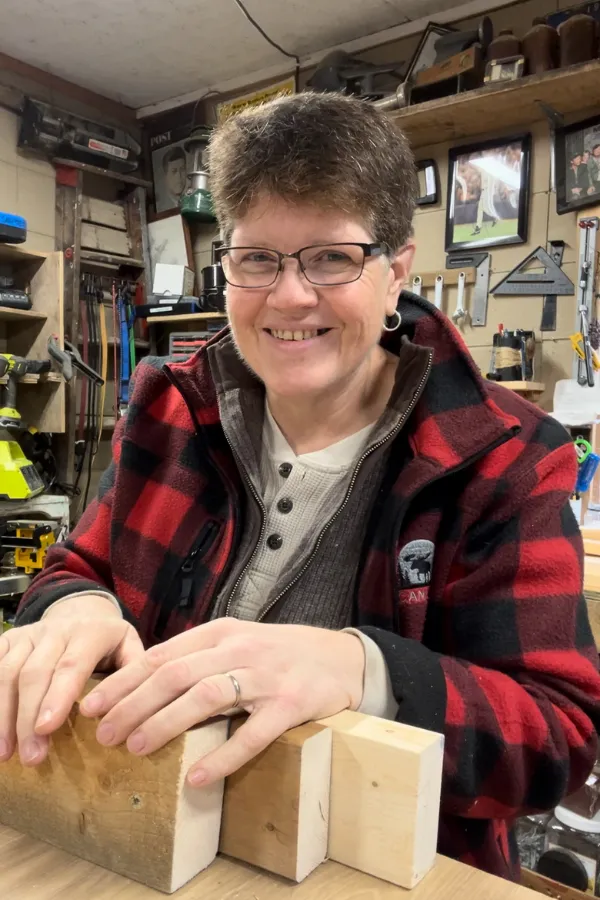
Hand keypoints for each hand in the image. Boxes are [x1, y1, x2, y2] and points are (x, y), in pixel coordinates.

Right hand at [0, 594, 143, 766]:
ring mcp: (28, 634)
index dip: (58, 696)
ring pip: (7, 672)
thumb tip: (131, 712)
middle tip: (32, 757)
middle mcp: (54, 631)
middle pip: (35, 673)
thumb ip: (134, 674)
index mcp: (89, 633)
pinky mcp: (8, 640)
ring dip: (3, 714)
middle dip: (28, 717)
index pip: (71, 665)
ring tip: (5, 752)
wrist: (81, 612)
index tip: (47, 729)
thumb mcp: (129, 648)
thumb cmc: (108, 643)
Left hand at [80, 619, 364, 785]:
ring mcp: (266, 676)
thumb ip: (199, 656)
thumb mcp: (238, 641)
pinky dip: (222, 756)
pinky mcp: (291, 704)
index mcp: (221, 633)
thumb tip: (145, 683)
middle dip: (133, 705)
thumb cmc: (281, 653)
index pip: (162, 655)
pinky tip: (198, 777)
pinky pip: (252, 733)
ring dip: (165, 724)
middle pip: (175, 675)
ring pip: (205, 697)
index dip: (124, 681)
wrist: (342, 657)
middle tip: (105, 734)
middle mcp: (240, 649)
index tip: (93, 706)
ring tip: (136, 748)